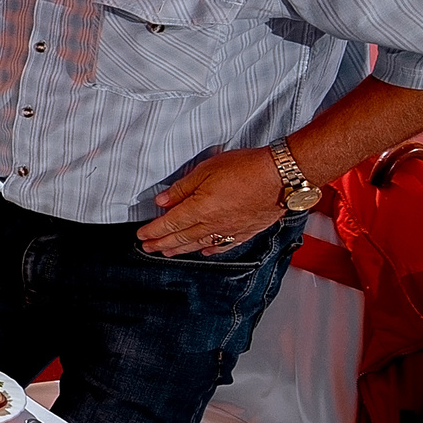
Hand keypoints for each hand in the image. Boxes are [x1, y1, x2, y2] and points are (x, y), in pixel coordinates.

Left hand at [136, 148, 287, 255]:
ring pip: (199, 244)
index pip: (169, 225)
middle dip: (161, 244)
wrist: (281, 176)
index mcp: (199, 209)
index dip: (153, 231)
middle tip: (148, 248)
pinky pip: (223, 245)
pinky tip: (204, 251)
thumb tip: (162, 202)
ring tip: (168, 253)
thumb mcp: (206, 170)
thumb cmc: (246, 169)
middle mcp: (213, 225)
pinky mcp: (246, 231)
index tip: (141, 236)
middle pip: (181, 238)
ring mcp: (230, 230)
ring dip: (181, 250)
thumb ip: (182, 188)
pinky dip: (210, 250)